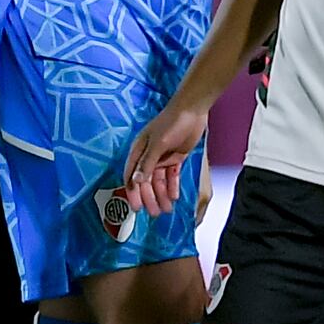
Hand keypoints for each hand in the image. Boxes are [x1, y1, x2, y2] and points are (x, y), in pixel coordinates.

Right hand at [125, 97, 211, 217]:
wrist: (192, 109)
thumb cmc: (171, 122)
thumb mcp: (158, 144)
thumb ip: (147, 163)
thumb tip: (136, 182)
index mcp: (139, 150)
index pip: (131, 175)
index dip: (132, 192)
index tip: (136, 207)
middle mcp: (148, 156)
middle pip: (146, 181)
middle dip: (149, 198)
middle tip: (154, 213)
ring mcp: (162, 157)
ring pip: (159, 181)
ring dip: (162, 195)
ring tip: (166, 209)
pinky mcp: (176, 157)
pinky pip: (172, 176)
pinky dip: (172, 186)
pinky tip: (174, 197)